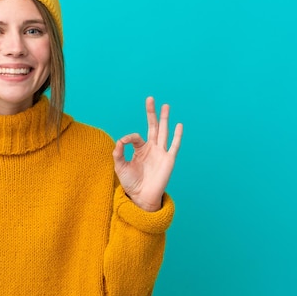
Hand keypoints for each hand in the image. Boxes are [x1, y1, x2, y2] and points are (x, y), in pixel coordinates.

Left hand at [112, 97, 182, 211]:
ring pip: (163, 132)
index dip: (128, 137)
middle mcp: (151, 148)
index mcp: (140, 149)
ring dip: (164, 119)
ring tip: (166, 105)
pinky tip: (179, 125)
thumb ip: (118, 153)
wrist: (141, 197)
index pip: (135, 137)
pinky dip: (177, 135)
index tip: (123, 142)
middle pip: (152, 127)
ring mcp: (161, 153)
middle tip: (150, 98)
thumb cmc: (131, 183)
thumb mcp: (120, 167)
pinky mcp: (168, 160)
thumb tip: (120, 140)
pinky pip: (174, 146)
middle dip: (151, 113)